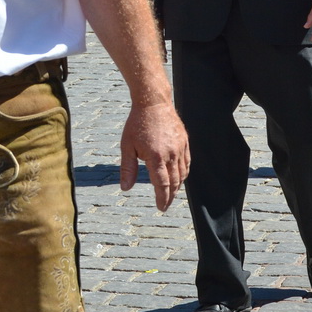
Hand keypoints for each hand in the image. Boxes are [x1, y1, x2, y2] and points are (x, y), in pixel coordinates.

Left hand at [120, 97, 189, 211]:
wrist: (153, 103)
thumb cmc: (137, 124)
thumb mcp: (127, 146)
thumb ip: (127, 169)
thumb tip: (125, 188)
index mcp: (156, 157)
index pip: (161, 184)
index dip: (162, 198)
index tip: (161, 208)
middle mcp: (170, 154)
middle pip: (174, 182)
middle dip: (170, 196)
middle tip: (165, 205)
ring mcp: (180, 148)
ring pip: (182, 173)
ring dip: (177, 186)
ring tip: (171, 194)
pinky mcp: (184, 142)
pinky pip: (187, 163)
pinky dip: (184, 173)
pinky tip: (179, 178)